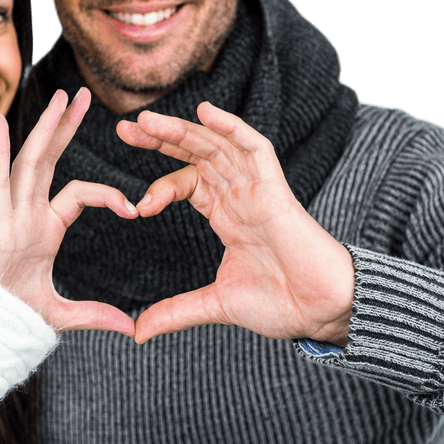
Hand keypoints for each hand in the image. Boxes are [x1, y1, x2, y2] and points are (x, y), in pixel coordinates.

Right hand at [0, 88, 137, 335]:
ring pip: (27, 161)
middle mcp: (26, 212)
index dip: (106, 195)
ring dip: (43, 127)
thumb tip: (130, 328)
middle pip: (48, 159)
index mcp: (44, 226)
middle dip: (64, 126)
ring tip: (59, 96)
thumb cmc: (12, 315)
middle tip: (80, 93)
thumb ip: (95, 315)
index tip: (132, 209)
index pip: (78, 194)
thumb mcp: (62, 314)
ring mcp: (9, 214)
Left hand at [116, 102, 353, 344]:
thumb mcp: (215, 304)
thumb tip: (138, 331)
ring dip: (183, 130)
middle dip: (161, 140)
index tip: (136, 207)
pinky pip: (255, 148)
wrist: (318, 310)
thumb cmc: (280, 303)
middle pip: (196, 155)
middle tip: (125, 128)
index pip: (186, 183)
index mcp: (226, 214)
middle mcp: (239, 194)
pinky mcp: (275, 188)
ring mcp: (257, 188)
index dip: (158, 186)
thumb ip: (176, 311)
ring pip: (217, 146)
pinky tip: (206, 112)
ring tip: (149, 120)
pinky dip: (232, 128)